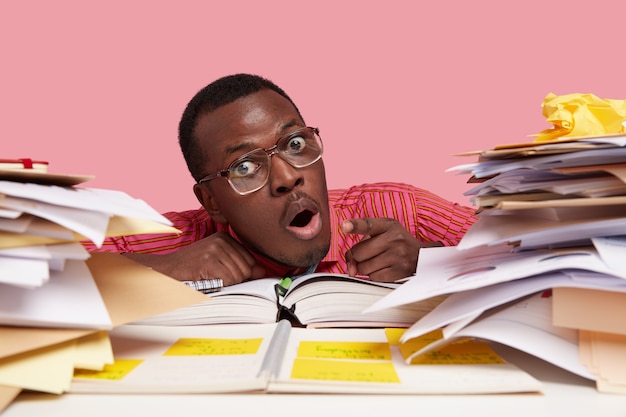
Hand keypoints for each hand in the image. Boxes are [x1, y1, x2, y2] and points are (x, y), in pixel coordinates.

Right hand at [123, 232, 265, 286]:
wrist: (167, 270)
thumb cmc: (192, 268)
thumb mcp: (217, 262)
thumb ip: (240, 265)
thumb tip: (262, 272)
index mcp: (225, 238)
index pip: (250, 259)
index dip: (243, 273)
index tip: (230, 275)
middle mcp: (221, 240)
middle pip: (247, 268)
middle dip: (236, 279)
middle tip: (217, 278)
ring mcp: (215, 249)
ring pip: (239, 275)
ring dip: (227, 283)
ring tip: (211, 278)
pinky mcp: (209, 261)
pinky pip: (229, 280)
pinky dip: (222, 285)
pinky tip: (209, 280)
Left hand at [342, 218, 441, 282]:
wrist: (421, 255)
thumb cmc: (395, 242)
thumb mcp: (381, 233)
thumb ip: (359, 245)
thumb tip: (350, 270)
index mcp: (387, 225)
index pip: (368, 225)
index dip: (355, 225)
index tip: (344, 226)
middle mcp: (393, 239)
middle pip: (358, 253)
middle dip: (359, 256)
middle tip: (370, 253)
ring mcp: (398, 256)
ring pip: (363, 268)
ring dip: (366, 267)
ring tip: (379, 260)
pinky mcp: (399, 271)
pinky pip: (373, 277)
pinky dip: (374, 274)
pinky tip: (384, 268)